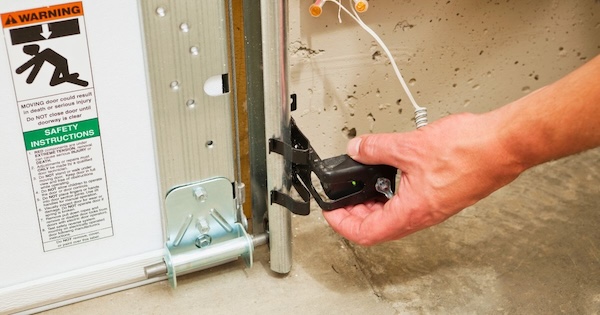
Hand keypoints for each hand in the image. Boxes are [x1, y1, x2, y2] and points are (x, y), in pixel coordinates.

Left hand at [322, 112, 524, 244]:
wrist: (504, 145)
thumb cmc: (469, 151)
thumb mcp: (408, 146)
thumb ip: (376, 148)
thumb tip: (357, 149)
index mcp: (411, 212)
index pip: (366, 233)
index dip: (342, 224)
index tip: (331, 211)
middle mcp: (423, 215)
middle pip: (378, 227)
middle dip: (356, 212)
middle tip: (344, 196)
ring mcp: (434, 206)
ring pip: (394, 215)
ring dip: (375, 202)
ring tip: (364, 182)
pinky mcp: (444, 195)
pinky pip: (410, 202)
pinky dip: (393, 191)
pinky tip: (392, 171)